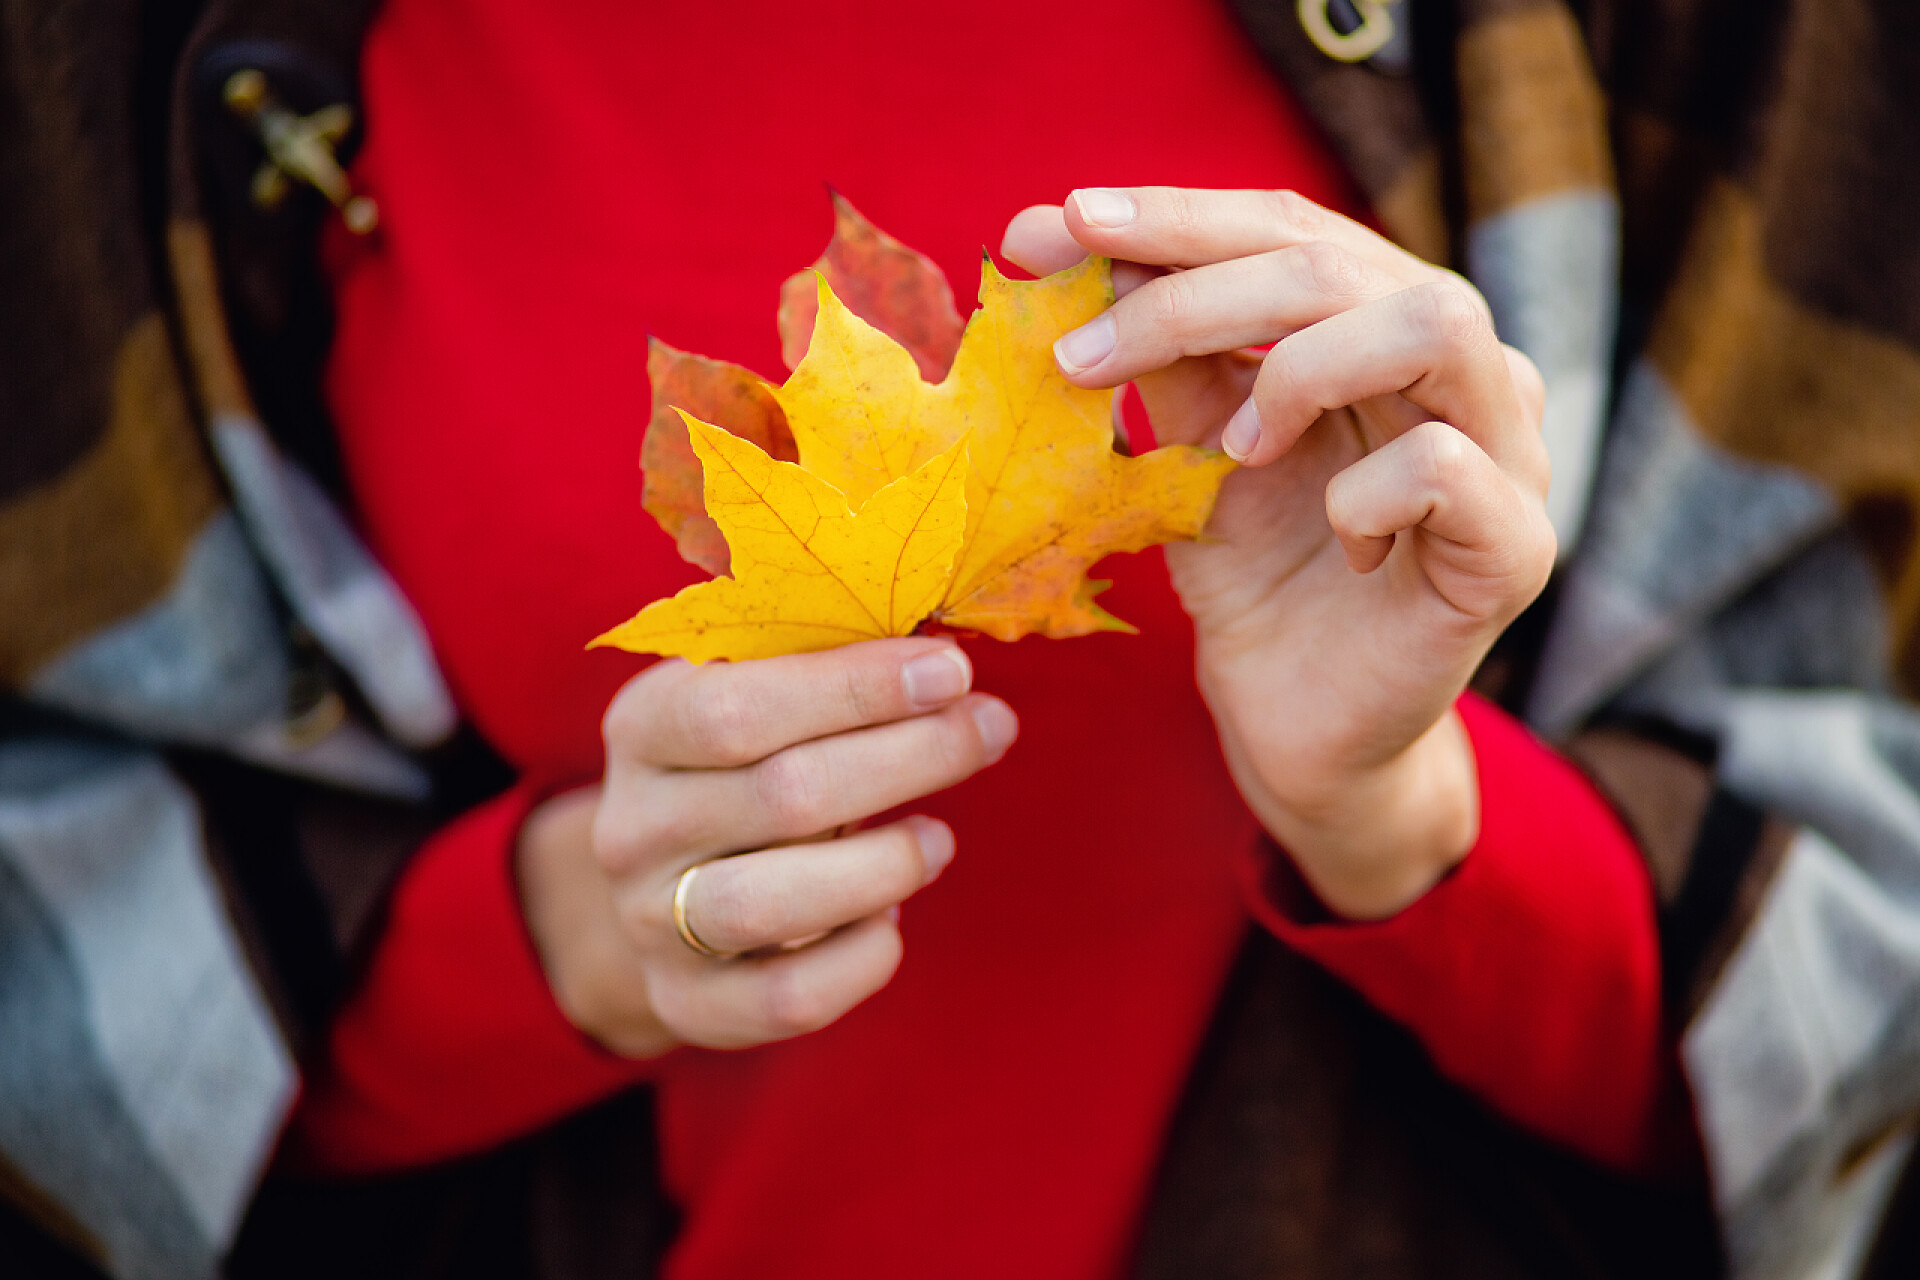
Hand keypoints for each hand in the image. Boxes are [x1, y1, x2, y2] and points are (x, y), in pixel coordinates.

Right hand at [516, 639, 1017, 1055]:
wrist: (662, 878)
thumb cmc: (740, 760)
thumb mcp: (751, 688)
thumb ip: (821, 658)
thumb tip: (939, 651)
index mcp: (642, 726)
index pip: (737, 707)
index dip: (856, 688)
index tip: (952, 672)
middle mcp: (633, 827)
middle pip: (782, 795)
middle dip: (910, 757)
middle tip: (990, 729)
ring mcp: (652, 922)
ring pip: (776, 904)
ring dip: (885, 864)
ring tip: (940, 838)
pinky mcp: (689, 1001)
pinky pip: (789, 996)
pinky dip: (861, 957)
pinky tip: (893, 916)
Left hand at [1003, 188, 1552, 918]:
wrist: (1297, 723)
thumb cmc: (1257, 579)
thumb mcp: (1191, 450)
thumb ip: (1161, 352)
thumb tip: (1054, 239)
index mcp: (1386, 327)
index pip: (1292, 227)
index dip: (1174, 218)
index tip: (1056, 225)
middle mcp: (1464, 369)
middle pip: (1346, 262)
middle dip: (1195, 292)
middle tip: (1081, 351)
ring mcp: (1509, 452)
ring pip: (1433, 323)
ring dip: (1298, 368)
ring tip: (1234, 445)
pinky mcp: (1514, 547)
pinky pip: (1445, 465)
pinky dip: (1359, 490)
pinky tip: (1334, 535)